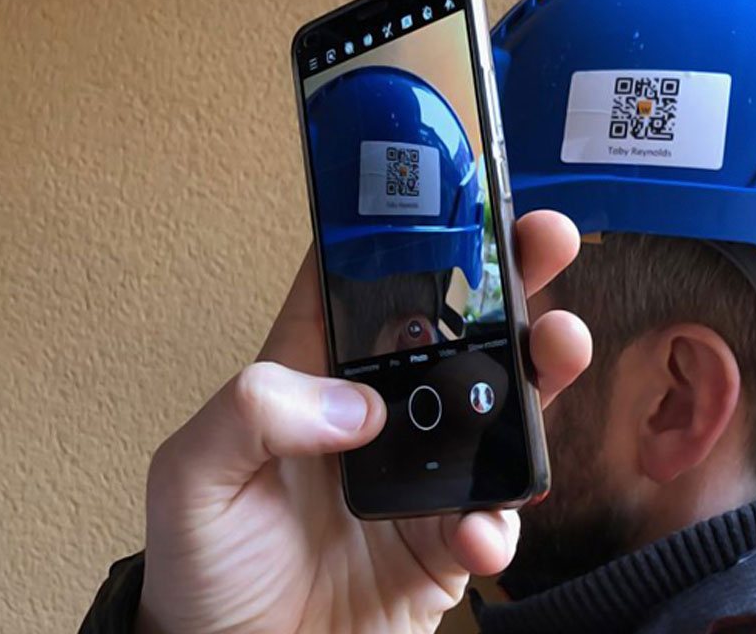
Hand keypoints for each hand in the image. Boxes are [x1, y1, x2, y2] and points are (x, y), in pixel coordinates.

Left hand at [136, 211, 590, 633]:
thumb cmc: (207, 567)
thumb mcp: (192, 478)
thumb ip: (252, 415)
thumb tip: (358, 405)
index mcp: (312, 380)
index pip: (361, 286)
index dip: (406, 232)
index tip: (454, 189)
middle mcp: (379, 417)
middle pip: (455, 330)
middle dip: (509, 280)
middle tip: (547, 240)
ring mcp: (423, 477)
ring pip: (500, 407)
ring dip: (539, 375)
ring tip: (563, 348)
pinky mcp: (447, 541)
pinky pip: (496, 517)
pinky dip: (499, 522)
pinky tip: (478, 535)